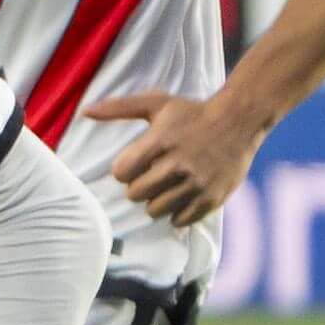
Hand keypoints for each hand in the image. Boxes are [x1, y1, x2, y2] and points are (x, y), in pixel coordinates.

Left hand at [85, 88, 263, 225]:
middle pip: (135, 194)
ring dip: (156, 201)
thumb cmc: (192, 113)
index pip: (121, 173)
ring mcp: (196, 183)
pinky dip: (177, 212)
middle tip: (152, 176)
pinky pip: (179, 220)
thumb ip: (119, 108)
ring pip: (155, 210)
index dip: (124, 170)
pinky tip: (181, 196)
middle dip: (139, 186)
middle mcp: (178, 164)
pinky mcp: (211, 198)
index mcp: (160, 142)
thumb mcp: (156, 104)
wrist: (239, 120)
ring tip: (167, 186)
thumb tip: (85, 111)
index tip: (135, 163)